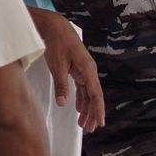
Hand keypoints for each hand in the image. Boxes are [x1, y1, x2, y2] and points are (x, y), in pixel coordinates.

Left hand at [27, 6, 104, 131]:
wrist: (54, 26)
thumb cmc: (56, 44)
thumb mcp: (57, 66)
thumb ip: (61, 86)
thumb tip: (64, 104)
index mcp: (87, 70)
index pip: (96, 95)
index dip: (98, 110)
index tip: (100, 123)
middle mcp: (89, 71)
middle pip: (94, 97)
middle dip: (92, 113)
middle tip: (89, 129)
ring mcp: (84, 70)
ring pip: (88, 93)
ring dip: (86, 108)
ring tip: (83, 123)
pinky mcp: (77, 68)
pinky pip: (82, 87)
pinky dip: (81, 98)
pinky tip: (78, 108)